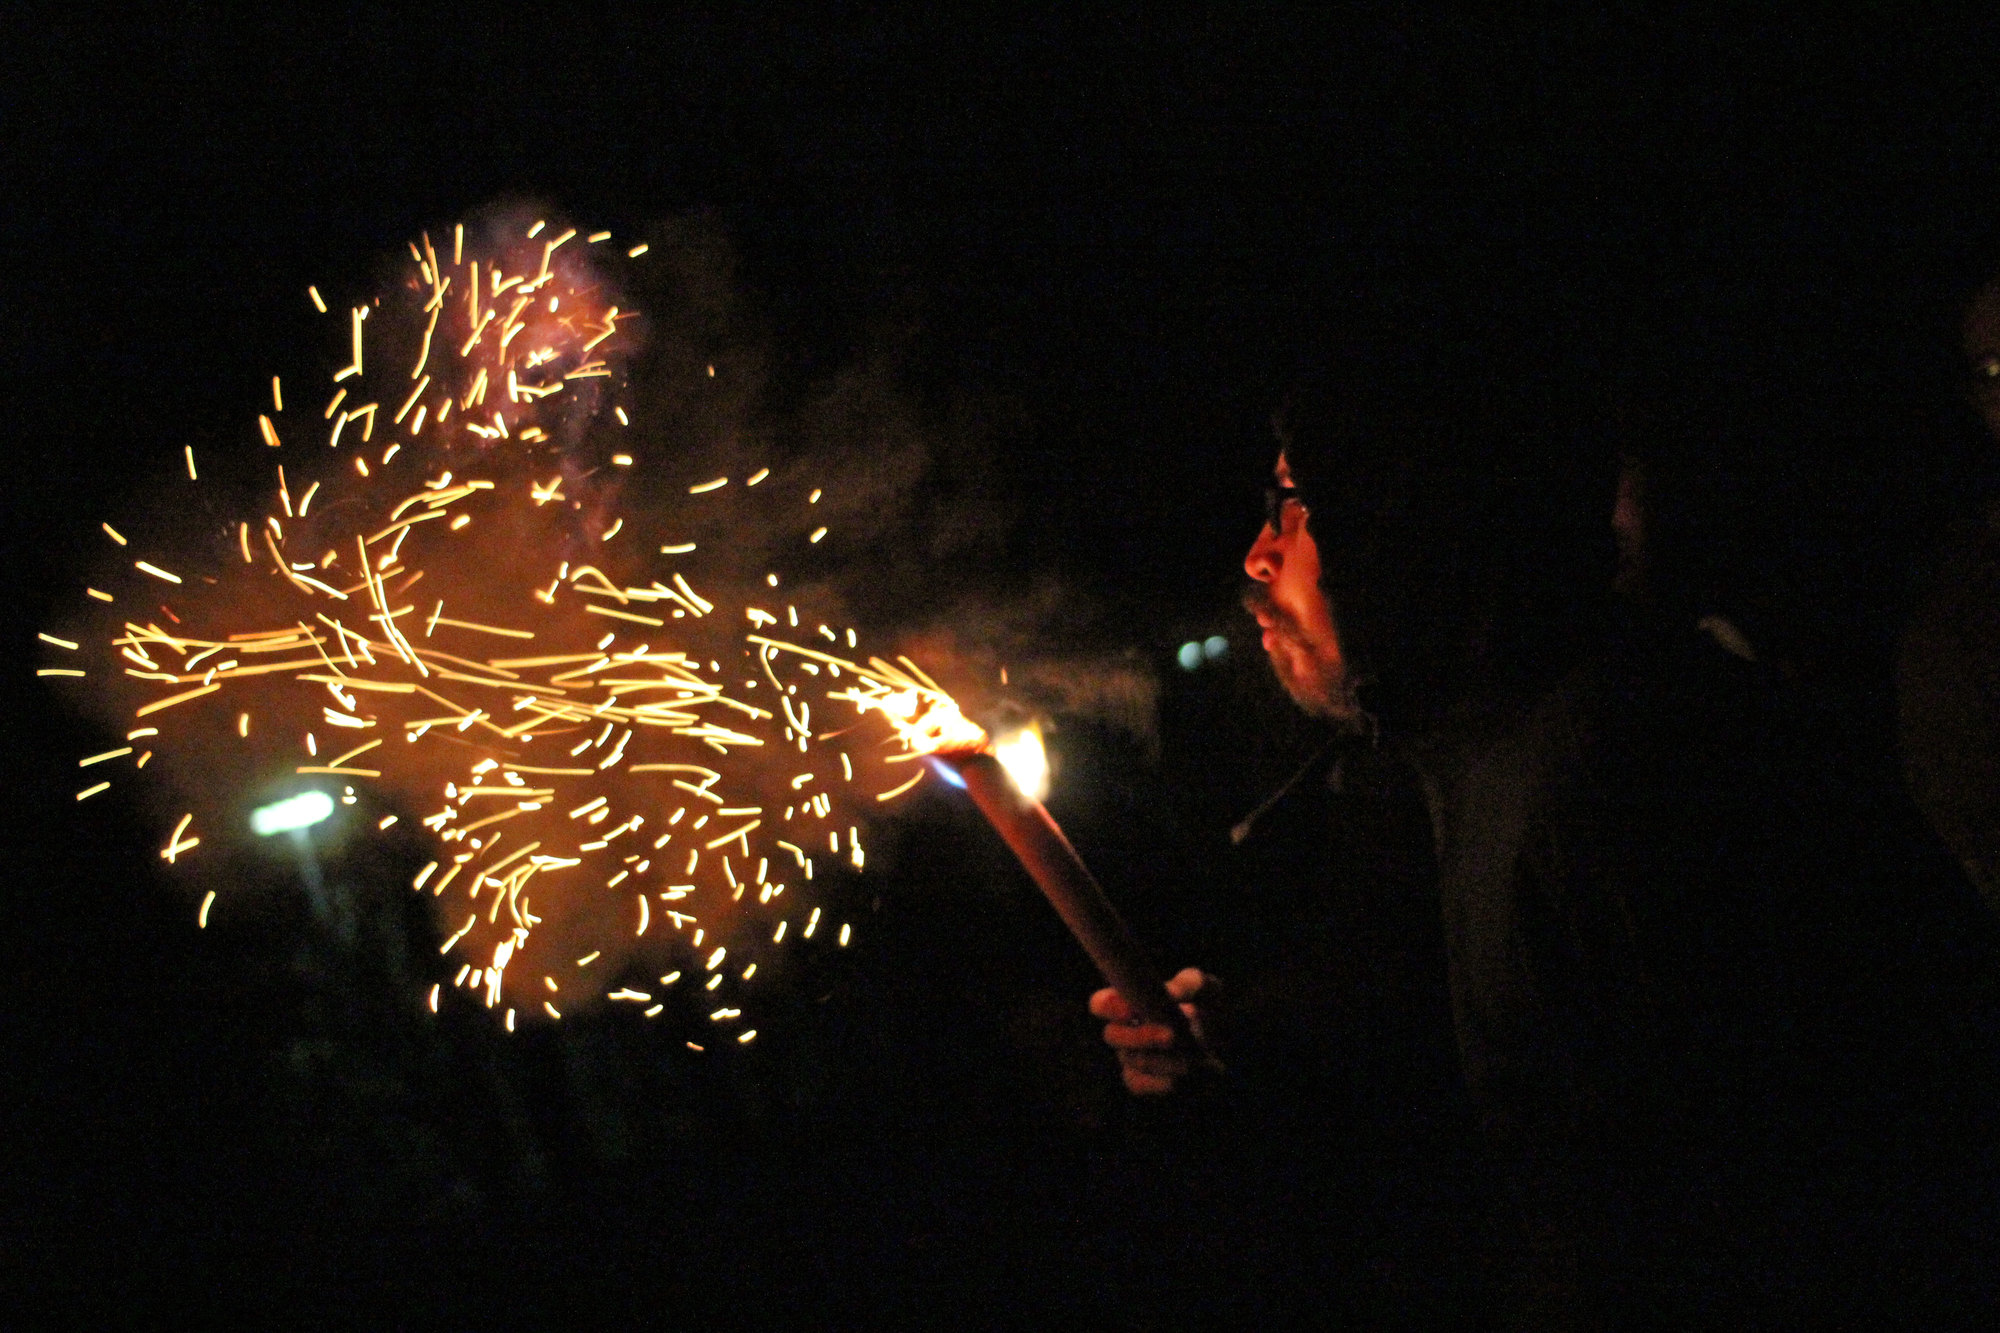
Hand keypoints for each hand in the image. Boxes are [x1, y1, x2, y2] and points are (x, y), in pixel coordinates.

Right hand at [1090, 967, 1215, 1095]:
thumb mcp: (1207, 991)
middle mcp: (1125, 1030)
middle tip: (1171, 1036)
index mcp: (1132, 1002)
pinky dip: (1158, 1082)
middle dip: (1140, 1036)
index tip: (1129, 1011)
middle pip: (1112, 1035)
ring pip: (1131, 1060)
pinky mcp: (1141, 1082)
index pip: (1101, 1004)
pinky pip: (1137, 1084)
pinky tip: (1178, 1079)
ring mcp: (1131, 1057)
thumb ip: (1191, 984)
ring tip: (1190, 1060)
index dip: (1107, 1007)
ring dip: (1160, 1060)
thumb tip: (1173, 993)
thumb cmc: (1211, 1011)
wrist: (1227, 1049)